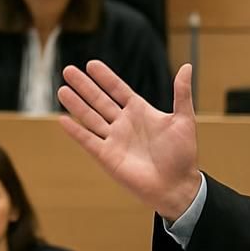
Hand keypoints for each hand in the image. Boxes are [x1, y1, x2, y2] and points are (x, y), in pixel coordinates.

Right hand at [58, 61, 201, 220]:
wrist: (176, 186)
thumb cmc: (183, 155)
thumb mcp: (184, 120)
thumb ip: (182, 93)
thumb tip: (187, 66)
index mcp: (140, 112)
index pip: (118, 90)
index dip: (105, 77)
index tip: (91, 64)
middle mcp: (124, 124)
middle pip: (99, 100)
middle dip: (84, 85)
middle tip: (68, 70)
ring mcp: (114, 140)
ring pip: (90, 117)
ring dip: (76, 104)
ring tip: (62, 89)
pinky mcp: (107, 156)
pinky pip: (88, 140)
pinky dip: (75, 131)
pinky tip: (63, 119)